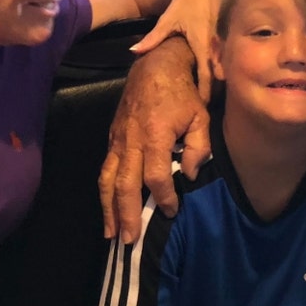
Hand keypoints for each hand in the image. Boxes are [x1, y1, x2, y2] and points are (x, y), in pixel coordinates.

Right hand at [101, 38, 210, 242]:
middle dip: (126, 213)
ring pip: (108, 179)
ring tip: (111, 234)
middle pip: (125, 183)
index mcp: (155, 134)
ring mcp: (118, 139)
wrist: (154, 66)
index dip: (163, 196)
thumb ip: (199, 146)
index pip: (155, 175)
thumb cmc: (182, 93)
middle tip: (130, 239)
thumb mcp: (200, 115)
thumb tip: (189, 174)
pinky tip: (108, 210)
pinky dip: (104, 193)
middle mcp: (131, 139)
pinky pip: (105, 169)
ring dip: (109, 209)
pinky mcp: (112, 139)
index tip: (172, 210)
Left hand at [129, 0, 222, 101]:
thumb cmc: (185, 2)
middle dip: (215, 91)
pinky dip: (223, 68)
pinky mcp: (227, 37)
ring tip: (213, 97)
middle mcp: (216, 44)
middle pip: (220, 75)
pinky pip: (227, 57)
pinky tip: (218, 78)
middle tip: (207, 107)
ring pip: (225, 67)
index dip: (205, 92)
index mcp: (202, 43)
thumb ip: (153, 38)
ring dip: (220, 81)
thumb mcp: (168, 19)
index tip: (202, 106)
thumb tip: (133, 51)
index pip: (207, 74)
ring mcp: (224, 41)